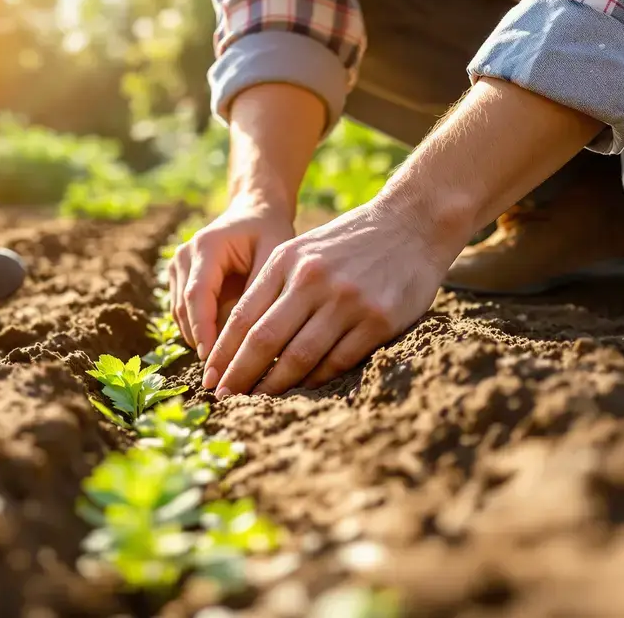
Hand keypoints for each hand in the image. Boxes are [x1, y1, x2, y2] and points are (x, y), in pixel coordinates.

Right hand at [169, 199, 294, 359]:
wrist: (253, 212)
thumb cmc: (269, 232)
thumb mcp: (274, 255)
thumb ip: (260, 292)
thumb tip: (252, 337)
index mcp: (206, 246)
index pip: (197, 295)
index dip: (203, 330)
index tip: (212, 361)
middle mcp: (184, 256)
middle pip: (184, 310)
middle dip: (201, 343)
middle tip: (220, 377)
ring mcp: (177, 268)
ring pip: (181, 316)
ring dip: (200, 341)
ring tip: (224, 368)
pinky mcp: (178, 280)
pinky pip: (185, 315)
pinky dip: (201, 332)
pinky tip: (222, 350)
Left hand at [201, 195, 467, 397]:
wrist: (412, 222)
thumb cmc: (350, 242)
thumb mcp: (303, 249)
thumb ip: (273, 286)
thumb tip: (239, 340)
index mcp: (287, 260)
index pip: (244, 316)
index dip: (223, 352)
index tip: (210, 377)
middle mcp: (312, 279)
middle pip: (265, 340)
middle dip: (240, 375)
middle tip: (225, 398)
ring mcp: (347, 300)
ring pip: (299, 356)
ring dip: (275, 385)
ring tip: (259, 401)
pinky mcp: (378, 319)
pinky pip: (337, 360)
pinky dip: (316, 379)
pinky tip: (302, 389)